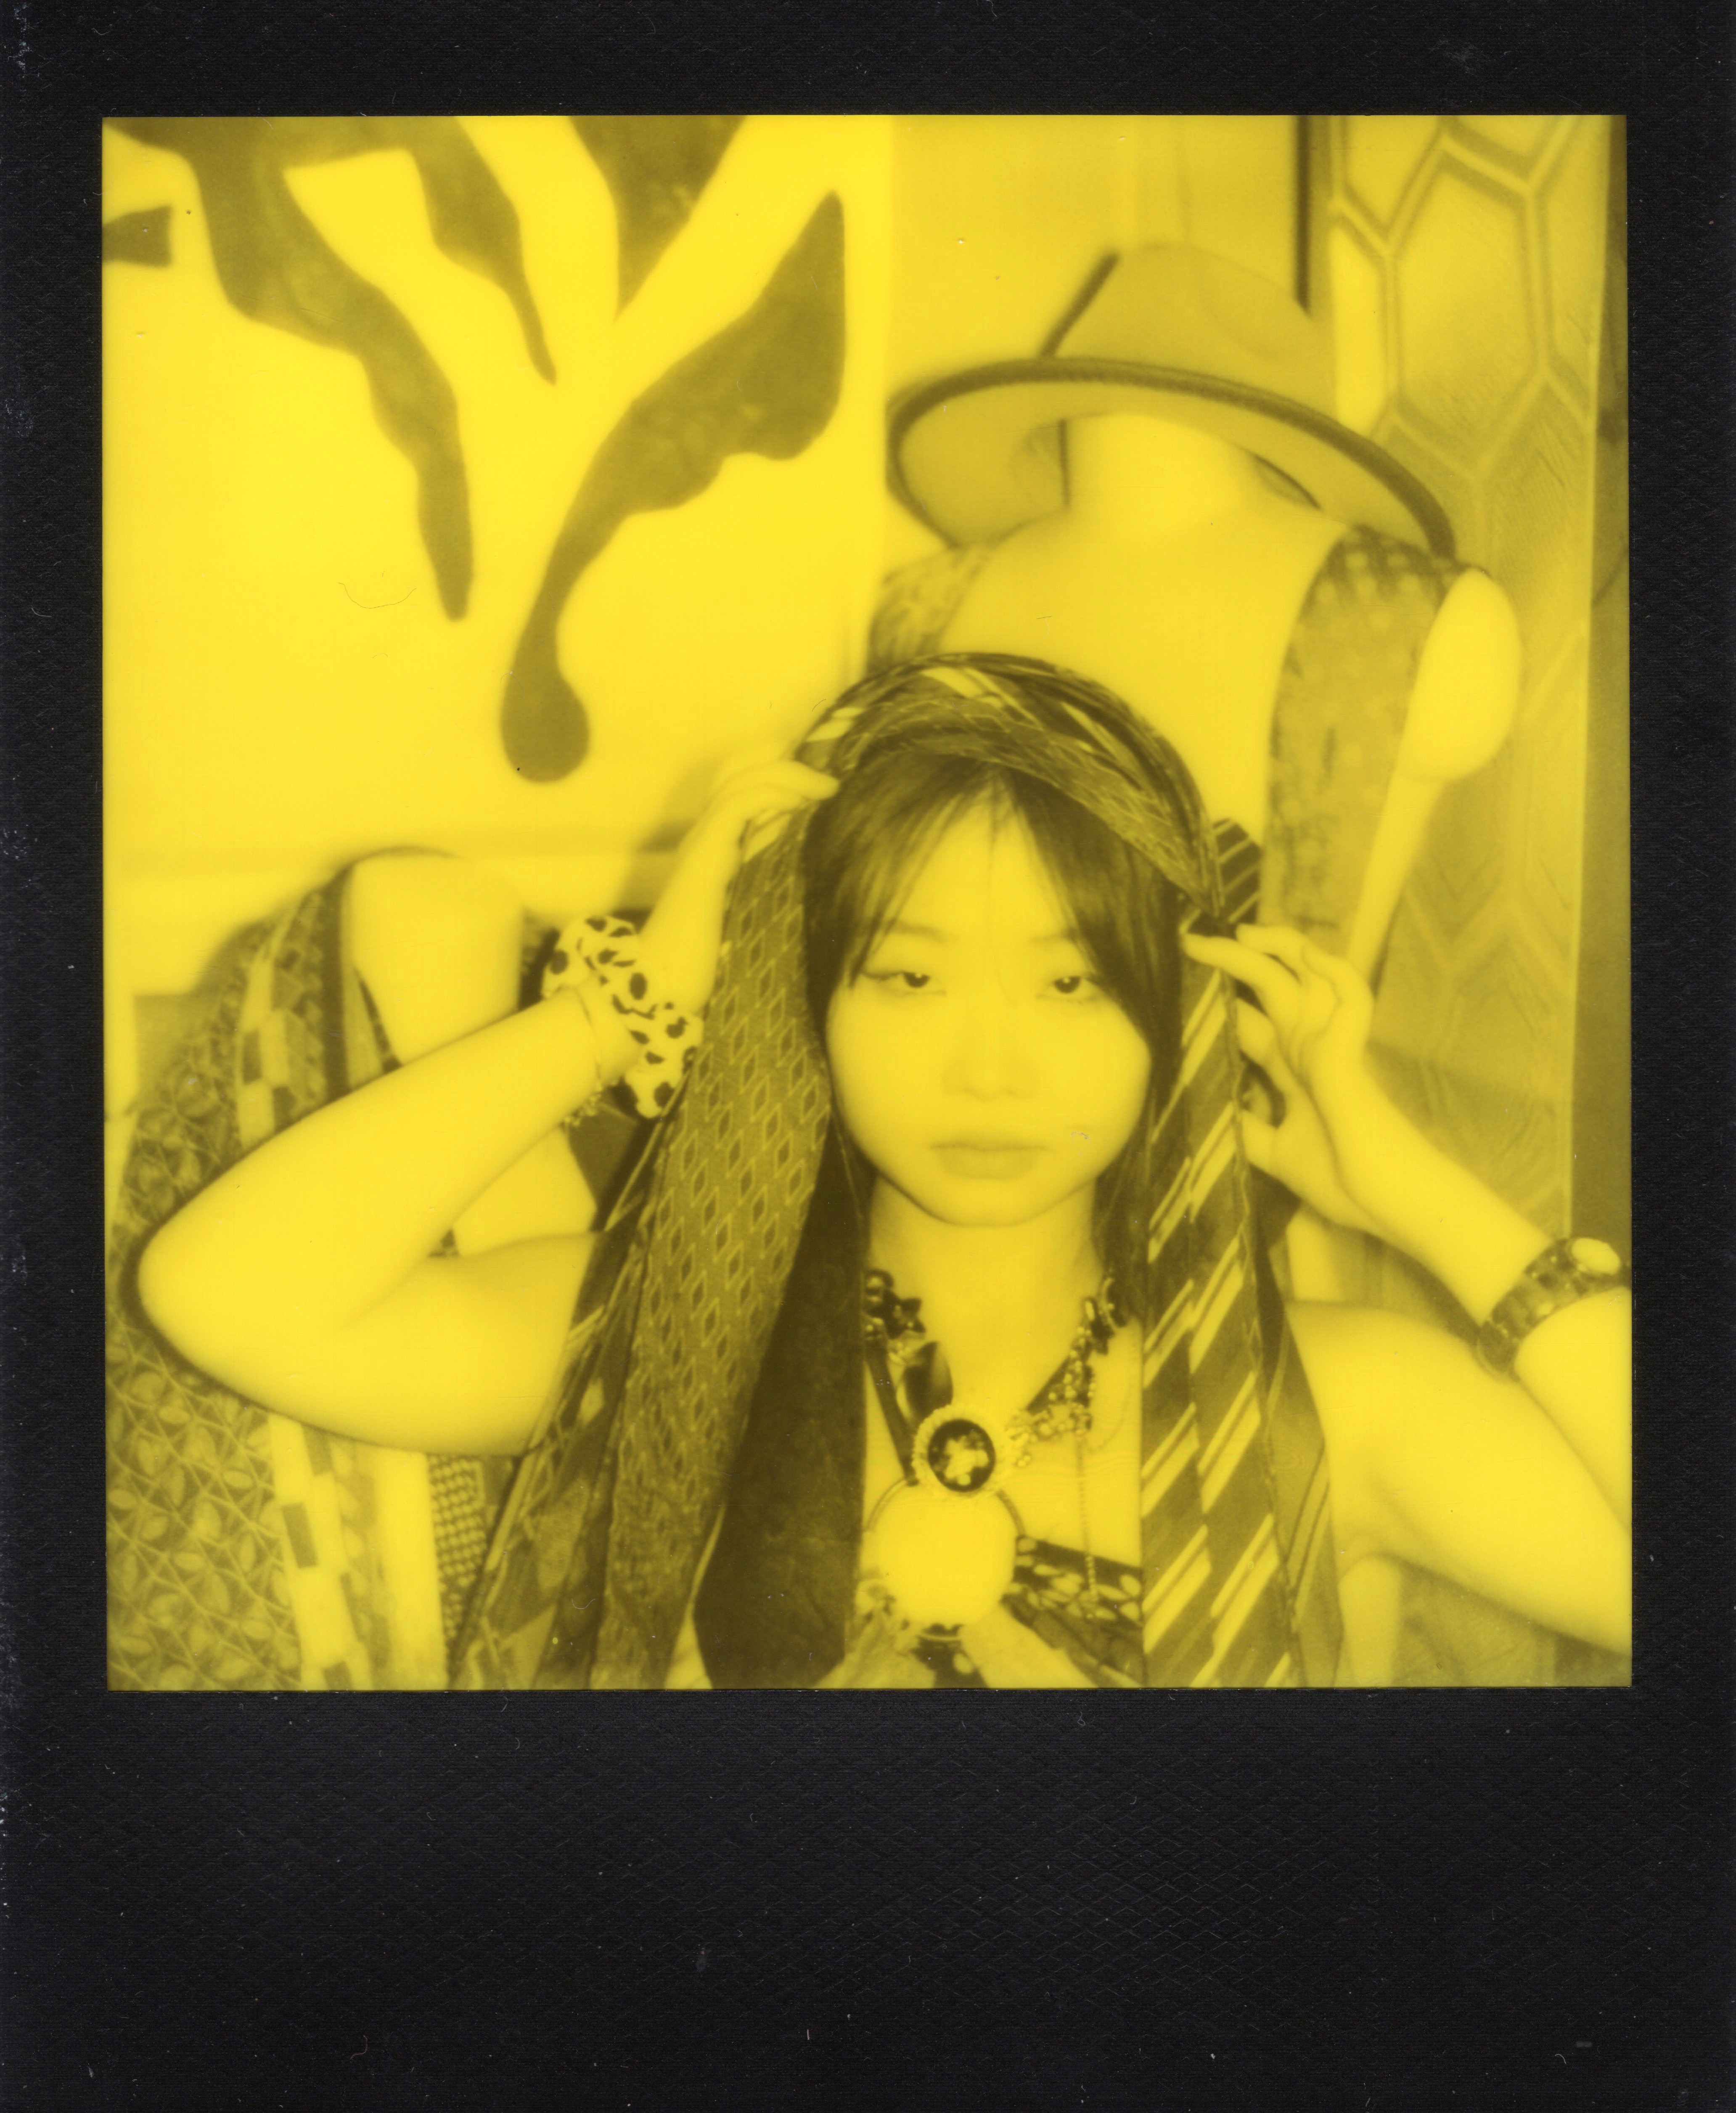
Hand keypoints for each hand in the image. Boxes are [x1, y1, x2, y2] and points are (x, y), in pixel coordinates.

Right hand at [635, 750, 836, 1017]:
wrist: (665, 990)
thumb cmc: (707, 959)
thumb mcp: (750, 900)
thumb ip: (763, 862)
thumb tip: (794, 828)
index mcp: (714, 846)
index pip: (738, 785)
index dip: (777, 770)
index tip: (822, 782)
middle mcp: (702, 836)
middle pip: (736, 770)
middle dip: (785, 762)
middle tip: (829, 780)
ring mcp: (700, 843)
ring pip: (739, 780)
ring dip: (788, 775)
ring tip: (827, 788)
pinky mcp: (703, 857)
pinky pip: (737, 805)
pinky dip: (772, 794)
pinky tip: (800, 804)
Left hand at [1181, 924, 1392, 1234]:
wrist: (1389, 1205)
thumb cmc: (1345, 1182)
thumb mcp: (1277, 1153)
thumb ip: (1250, 1127)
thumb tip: (1214, 1109)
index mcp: (1293, 1072)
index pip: (1251, 1023)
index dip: (1221, 1001)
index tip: (1184, 980)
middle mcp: (1310, 1050)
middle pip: (1272, 987)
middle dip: (1234, 960)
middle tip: (1192, 941)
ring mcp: (1331, 1046)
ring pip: (1309, 976)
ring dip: (1277, 947)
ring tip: (1238, 932)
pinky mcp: (1349, 1053)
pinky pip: (1350, 997)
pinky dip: (1333, 969)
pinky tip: (1307, 953)